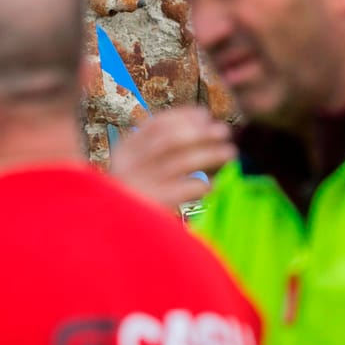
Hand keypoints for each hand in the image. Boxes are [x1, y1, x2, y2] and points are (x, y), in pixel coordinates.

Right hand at [110, 106, 236, 208]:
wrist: (114, 229)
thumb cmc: (132, 192)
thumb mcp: (134, 165)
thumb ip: (157, 146)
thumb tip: (201, 121)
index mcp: (126, 149)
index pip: (156, 124)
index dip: (183, 116)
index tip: (204, 115)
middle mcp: (132, 163)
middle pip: (171, 139)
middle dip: (201, 132)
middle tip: (223, 131)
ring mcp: (144, 183)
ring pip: (184, 161)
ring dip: (211, 154)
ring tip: (230, 152)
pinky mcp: (157, 203)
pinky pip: (189, 188)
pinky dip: (206, 184)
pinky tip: (214, 184)